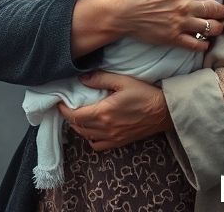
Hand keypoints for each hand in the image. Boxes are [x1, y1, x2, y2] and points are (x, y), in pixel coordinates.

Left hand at [58, 72, 172, 150]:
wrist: (165, 112)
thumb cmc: (145, 94)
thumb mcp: (122, 81)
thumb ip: (100, 79)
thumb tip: (81, 78)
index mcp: (104, 112)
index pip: (75, 115)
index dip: (63, 110)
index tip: (59, 102)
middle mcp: (105, 128)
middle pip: (78, 126)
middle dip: (69, 117)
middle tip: (67, 106)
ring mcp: (112, 138)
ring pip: (86, 136)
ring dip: (79, 127)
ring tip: (78, 115)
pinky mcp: (119, 142)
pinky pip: (98, 145)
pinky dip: (90, 138)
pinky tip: (92, 128)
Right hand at [114, 0, 223, 51]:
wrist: (120, 13)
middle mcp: (184, 7)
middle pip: (214, 9)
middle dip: (223, 10)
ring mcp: (180, 24)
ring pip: (209, 28)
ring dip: (218, 27)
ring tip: (219, 27)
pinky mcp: (173, 39)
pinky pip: (195, 44)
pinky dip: (204, 45)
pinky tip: (206, 43)